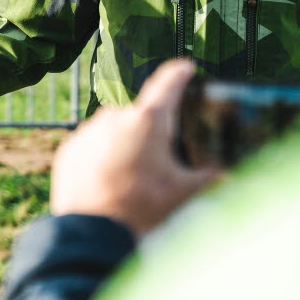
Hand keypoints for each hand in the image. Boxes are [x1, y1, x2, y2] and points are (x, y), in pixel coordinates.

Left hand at [50, 59, 220, 236]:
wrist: (93, 232)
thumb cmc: (142, 209)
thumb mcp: (184, 193)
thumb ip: (210, 179)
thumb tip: (230, 176)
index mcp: (148, 121)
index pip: (167, 84)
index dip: (179, 74)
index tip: (185, 67)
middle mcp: (114, 118)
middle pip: (139, 113)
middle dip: (149, 130)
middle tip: (158, 157)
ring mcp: (88, 132)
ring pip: (112, 129)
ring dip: (123, 144)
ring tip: (132, 177)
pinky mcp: (70, 149)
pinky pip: (90, 145)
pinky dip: (101, 157)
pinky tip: (109, 181)